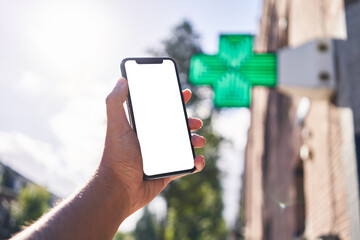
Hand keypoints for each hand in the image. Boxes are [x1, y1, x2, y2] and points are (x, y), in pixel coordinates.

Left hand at [100, 77, 205, 216]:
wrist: (119, 190)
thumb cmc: (116, 158)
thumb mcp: (116, 126)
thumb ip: (115, 102)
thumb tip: (121, 80)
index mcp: (142, 128)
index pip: (160, 110)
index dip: (174, 101)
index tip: (185, 94)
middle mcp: (152, 141)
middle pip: (176, 127)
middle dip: (189, 122)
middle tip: (195, 122)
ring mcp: (161, 157)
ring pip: (184, 145)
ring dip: (195, 141)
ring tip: (198, 141)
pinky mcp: (167, 172)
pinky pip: (186, 166)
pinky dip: (195, 163)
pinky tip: (197, 160)